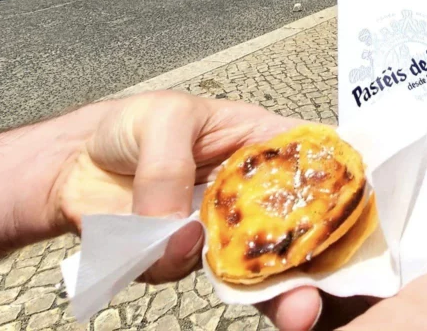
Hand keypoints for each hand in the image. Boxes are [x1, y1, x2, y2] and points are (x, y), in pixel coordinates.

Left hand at [54, 92, 322, 330]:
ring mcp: (224, 229)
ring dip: (268, 293)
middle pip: (299, 230)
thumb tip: (180, 229)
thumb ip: (172, 168)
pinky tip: (159, 246)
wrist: (73, 166)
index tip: (353, 223)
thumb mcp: (162, 119)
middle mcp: (255, 192)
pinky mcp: (188, 256)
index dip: (341, 192)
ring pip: (257, 267)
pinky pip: (193, 273)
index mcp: (265, 143)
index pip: (316, 165)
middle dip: (312, 269)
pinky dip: (177, 265)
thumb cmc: (131, 125)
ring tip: (284, 306)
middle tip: (313, 300)